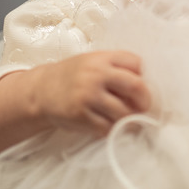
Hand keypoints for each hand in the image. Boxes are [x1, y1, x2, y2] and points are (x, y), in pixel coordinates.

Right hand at [0, 50, 151, 154]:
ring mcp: (88, 95)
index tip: (144, 87)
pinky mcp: (81, 115)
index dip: (144, 76)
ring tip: (128, 122)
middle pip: (136, 86)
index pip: (136, 63)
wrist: (41, 90)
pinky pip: (107, 128)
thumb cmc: (73, 76)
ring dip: (130, 120)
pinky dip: (112, 130)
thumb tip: (146, 84)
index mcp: (102, 58)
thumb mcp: (92, 62)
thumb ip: (115, 68)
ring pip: (124, 112)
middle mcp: (96, 74)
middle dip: (145, 100)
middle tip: (144, 108)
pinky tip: (108, 126)